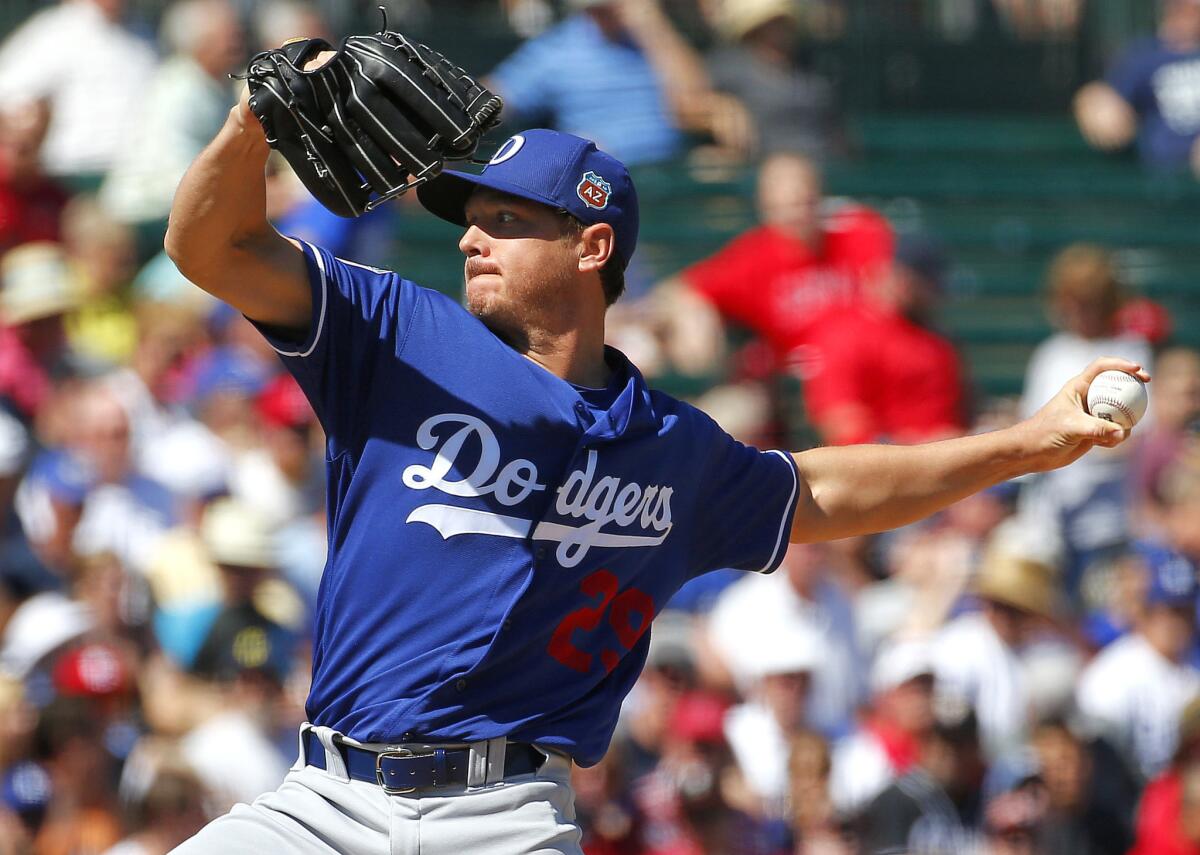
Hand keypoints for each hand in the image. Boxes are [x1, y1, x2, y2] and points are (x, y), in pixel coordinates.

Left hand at [1016, 357, 1149, 472]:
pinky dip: (1115, 438)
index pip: (1102, 367)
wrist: (1032, 453)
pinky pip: (1115, 431)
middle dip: (1134, 385)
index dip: (1121, 364)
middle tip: (1147, 387)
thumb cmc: (1045, 434)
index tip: (1137, 370)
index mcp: (1078, 387)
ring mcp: (1093, 414)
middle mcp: (1087, 397)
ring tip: (1116, 434)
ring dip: (1125, 420)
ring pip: (1120, 411)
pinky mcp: (1095, 431)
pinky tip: (1103, 446)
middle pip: (1117, 385)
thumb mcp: (1071, 428)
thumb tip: (1123, 432)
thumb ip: (1097, 429)